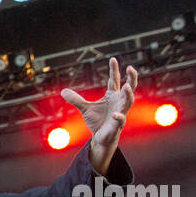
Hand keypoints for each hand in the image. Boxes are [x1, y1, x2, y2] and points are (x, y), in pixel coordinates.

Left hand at [60, 57, 136, 174]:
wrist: (100, 138)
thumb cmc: (97, 121)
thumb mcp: (84, 108)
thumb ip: (76, 99)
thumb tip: (63, 91)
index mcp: (112, 96)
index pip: (114, 80)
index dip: (114, 70)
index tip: (113, 59)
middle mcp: (119, 102)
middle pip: (129, 87)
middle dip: (132, 78)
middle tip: (131, 68)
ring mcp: (121, 112)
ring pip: (129, 101)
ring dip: (129, 94)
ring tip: (127, 86)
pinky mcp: (118, 124)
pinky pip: (121, 119)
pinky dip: (118, 116)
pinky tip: (115, 113)